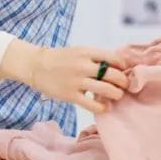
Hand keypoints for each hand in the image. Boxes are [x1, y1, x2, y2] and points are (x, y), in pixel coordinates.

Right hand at [0, 40, 129, 113]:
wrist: (36, 66)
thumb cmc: (60, 59)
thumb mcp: (79, 51)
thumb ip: (96, 58)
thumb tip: (119, 68)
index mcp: (86, 52)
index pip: (115, 59)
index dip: (124, 67)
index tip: (124, 71)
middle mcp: (83, 65)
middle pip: (114, 75)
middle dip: (123, 83)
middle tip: (123, 86)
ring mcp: (77, 81)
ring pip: (107, 90)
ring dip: (116, 95)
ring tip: (115, 96)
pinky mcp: (71, 95)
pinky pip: (93, 104)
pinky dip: (103, 107)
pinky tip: (104, 106)